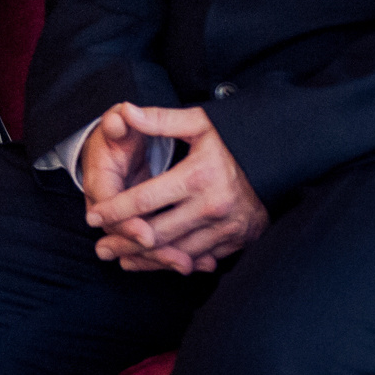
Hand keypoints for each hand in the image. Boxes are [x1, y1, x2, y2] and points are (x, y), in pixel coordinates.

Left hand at [82, 104, 267, 274]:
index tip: (93, 216)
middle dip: (125, 241)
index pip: (145, 199)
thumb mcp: (199, 123)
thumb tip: (125, 111)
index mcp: (198, 176)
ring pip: (178, 252)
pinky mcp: (238, 240)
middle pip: (158, 232)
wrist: (281, 160)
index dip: (116, 210)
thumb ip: (160, 120)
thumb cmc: (234, 139)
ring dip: (147, 259)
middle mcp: (213, 206)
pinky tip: (156, 262)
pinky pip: (201, 258)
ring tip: (120, 258)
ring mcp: (228, 227)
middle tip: (100, 248)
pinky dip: (176, 262)